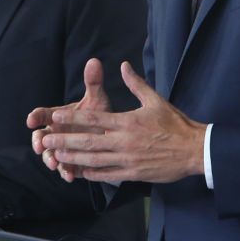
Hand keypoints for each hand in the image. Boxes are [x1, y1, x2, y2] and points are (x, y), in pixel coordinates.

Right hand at [26, 57, 110, 181]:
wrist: (111, 136)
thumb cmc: (99, 115)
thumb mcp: (97, 100)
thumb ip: (93, 83)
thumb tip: (95, 61)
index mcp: (57, 116)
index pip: (41, 114)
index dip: (35, 117)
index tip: (31, 120)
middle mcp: (55, 133)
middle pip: (40, 137)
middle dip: (39, 142)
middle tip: (40, 146)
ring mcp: (61, 149)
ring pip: (49, 155)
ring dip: (50, 159)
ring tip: (54, 164)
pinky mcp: (70, 163)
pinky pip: (64, 168)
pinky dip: (65, 172)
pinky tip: (70, 176)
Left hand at [38, 61, 206, 183]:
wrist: (194, 150)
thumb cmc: (175, 123)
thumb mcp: (155, 100)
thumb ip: (136, 84)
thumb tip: (123, 65)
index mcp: (127, 121)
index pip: (93, 118)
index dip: (72, 118)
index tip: (55, 116)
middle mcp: (124, 141)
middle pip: (87, 141)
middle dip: (64, 141)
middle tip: (45, 140)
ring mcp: (127, 159)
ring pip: (94, 160)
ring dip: (73, 159)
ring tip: (55, 156)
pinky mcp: (133, 174)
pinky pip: (108, 175)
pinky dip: (92, 174)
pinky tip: (79, 172)